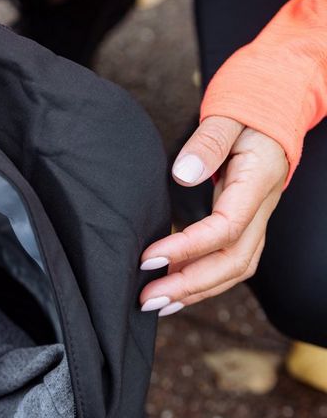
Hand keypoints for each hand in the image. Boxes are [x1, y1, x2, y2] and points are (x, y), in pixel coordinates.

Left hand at [139, 116, 287, 315]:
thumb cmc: (246, 114)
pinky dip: (203, 283)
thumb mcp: (227, 117)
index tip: (148, 257)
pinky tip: (174, 294)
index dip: (187, 248)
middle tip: (147, 297)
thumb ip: (208, 143)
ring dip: (195, 291)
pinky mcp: (245, 227)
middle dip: (189, 285)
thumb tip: (184, 175)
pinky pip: (229, 264)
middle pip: (233, 262)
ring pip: (233, 270)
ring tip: (155, 304)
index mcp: (257, 184)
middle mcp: (261, 210)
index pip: (225, 229)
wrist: (271, 113)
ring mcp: (256, 222)